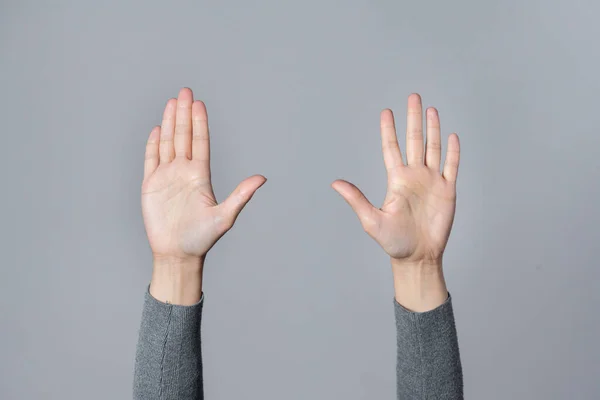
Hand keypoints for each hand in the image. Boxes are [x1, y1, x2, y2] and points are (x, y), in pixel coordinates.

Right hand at [142, 88, 265, 302]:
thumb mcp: (225, 216)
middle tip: (185, 91)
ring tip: (172, 102)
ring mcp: (167, 176)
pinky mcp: (151, 185)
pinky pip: (151, 159)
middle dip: (184, 114)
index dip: (200, 123)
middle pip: (184, 136)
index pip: (201, 143)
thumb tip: (262, 178)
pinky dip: (153, 144)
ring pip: (168, 143)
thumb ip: (241, 195)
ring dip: (170, 123)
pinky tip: (157, 128)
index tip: (199, 104)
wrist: (178, 254)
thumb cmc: (203, 238)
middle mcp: (184, 171)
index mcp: (201, 175)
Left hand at [332, 94, 459, 310]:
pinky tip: (452, 136)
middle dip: (413, 119)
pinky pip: (452, 166)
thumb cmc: (393, 241)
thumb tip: (335, 183)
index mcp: (396, 180)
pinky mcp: (448, 191)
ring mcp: (432, 181)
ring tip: (431, 109)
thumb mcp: (371, 220)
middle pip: (415, 140)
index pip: (391, 148)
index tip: (386, 111)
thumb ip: (356, 199)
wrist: (417, 257)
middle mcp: (414, 176)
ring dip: (433, 129)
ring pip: (433, 148)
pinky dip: (453, 151)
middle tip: (413, 97)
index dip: (389, 130)